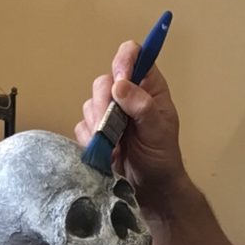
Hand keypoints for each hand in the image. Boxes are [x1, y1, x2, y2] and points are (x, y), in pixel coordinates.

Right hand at [75, 41, 188, 216]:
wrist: (150, 189)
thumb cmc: (162, 157)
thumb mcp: (159, 130)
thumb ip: (142, 107)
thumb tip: (120, 85)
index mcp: (149, 88)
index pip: (135, 55)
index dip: (124, 60)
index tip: (120, 80)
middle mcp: (127, 95)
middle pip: (105, 80)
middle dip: (105, 102)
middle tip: (111, 123)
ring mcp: (109, 113)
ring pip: (91, 102)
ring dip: (98, 124)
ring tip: (113, 144)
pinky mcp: (95, 131)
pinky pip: (82, 125)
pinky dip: (90, 139)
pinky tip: (106, 151)